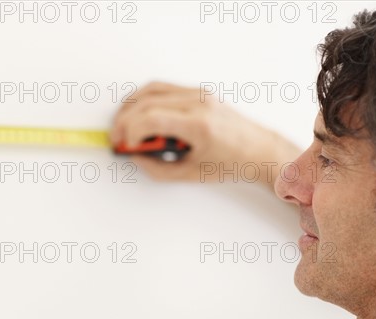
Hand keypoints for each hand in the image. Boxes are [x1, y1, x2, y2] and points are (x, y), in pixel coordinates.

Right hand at [110, 82, 292, 184]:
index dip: (130, 132)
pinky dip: (144, 99)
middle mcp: (198, 103)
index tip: (125, 145)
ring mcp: (198, 94)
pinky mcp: (197, 92)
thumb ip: (158, 169)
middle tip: (117, 138)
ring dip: (130, 106)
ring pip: (151, 89)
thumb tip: (135, 157)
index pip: (151, 118)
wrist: (259, 149)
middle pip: (146, 102)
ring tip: (122, 124)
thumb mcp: (191, 174)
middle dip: (124, 121)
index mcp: (199, 125)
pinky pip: (162, 88)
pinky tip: (137, 113)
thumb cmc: (232, 163)